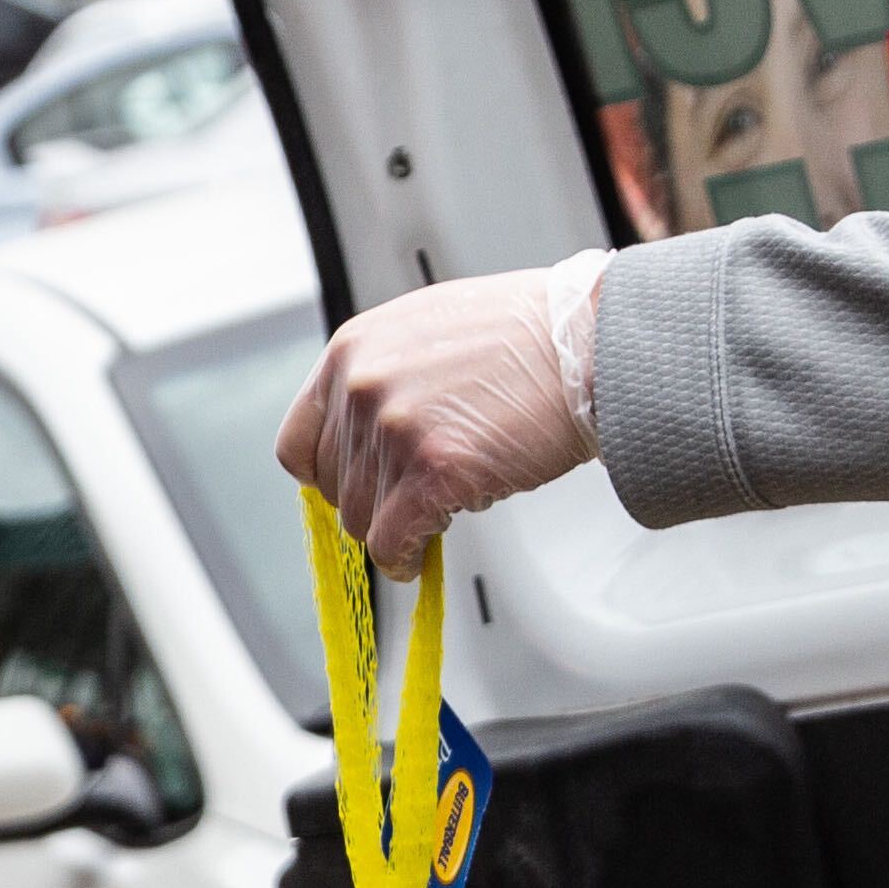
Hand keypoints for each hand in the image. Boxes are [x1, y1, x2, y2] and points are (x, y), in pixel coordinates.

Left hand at [277, 265, 595, 571]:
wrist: (588, 341)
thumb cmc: (527, 335)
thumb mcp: (427, 329)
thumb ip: (384, 376)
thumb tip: (362, 435)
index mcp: (353, 350)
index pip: (300, 441)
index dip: (325, 475)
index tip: (349, 488)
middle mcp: (362, 386)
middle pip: (334, 487)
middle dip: (372, 502)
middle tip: (411, 501)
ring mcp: (394, 429)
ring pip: (361, 519)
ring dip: (396, 526)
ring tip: (438, 509)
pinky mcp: (433, 469)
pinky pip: (390, 540)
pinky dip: (402, 558)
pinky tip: (417, 558)